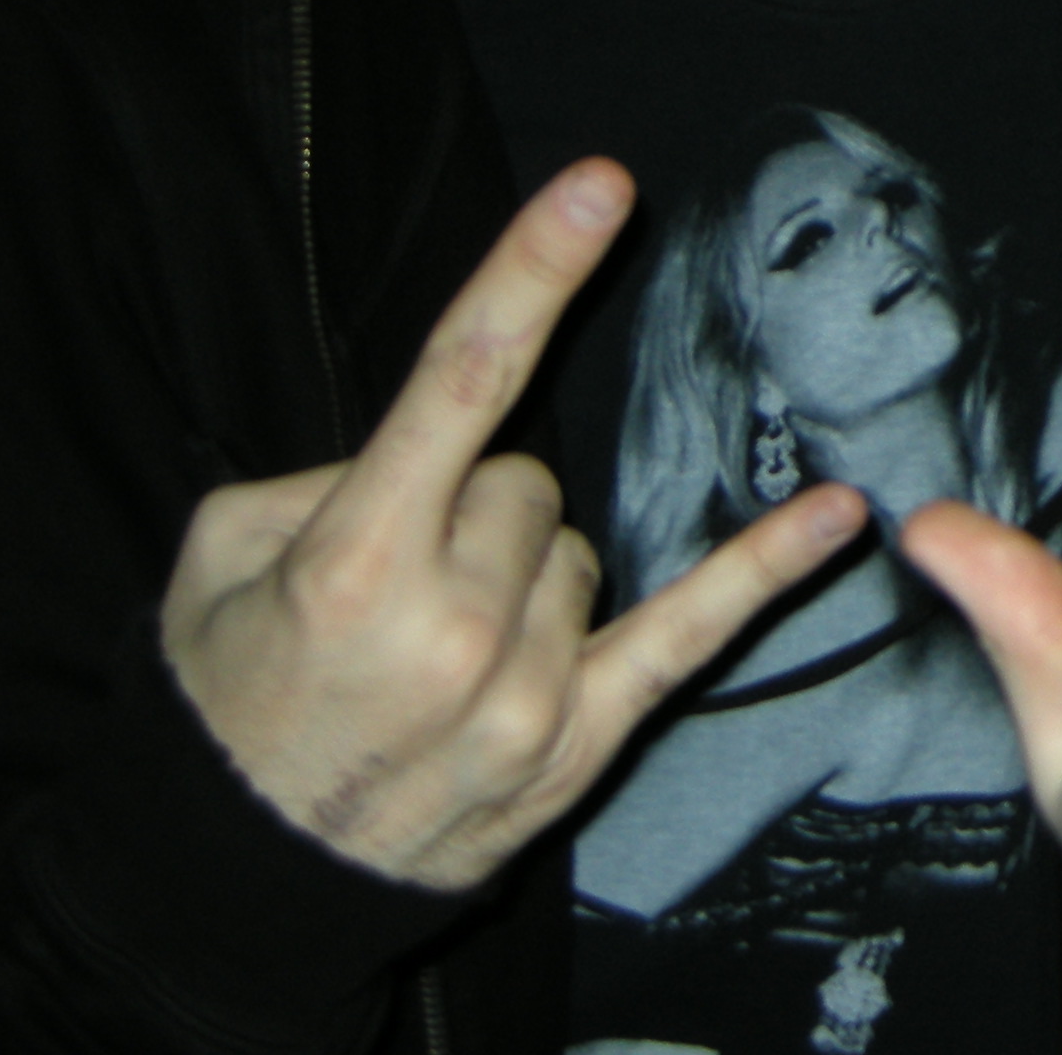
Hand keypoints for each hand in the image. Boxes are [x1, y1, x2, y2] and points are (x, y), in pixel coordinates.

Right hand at [162, 160, 869, 890]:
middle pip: (526, 481)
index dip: (533, 272)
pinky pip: (688, 634)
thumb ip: (326, 476)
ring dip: (525, 580)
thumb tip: (440, 439)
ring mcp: (520, 692)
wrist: (235, 874)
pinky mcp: (575, 743)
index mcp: (353, 559)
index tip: (600, 187)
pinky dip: (766, 572)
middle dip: (473, 511)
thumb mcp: (225, 558)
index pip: (464, 380)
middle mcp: (447, 625)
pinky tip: (836, 515)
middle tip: (404, 592)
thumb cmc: (228, 696)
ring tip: (440, 657)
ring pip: (581, 553)